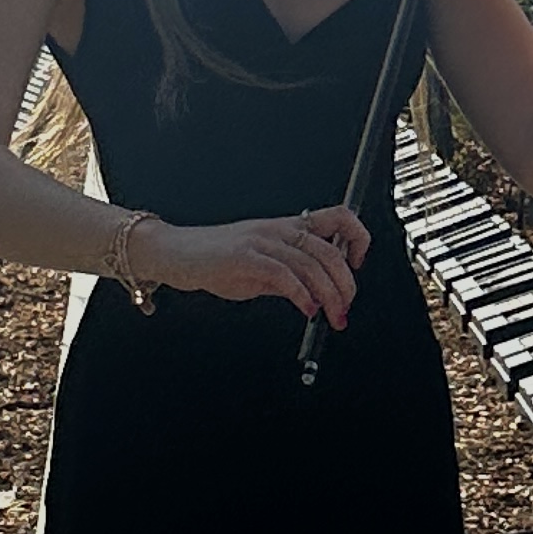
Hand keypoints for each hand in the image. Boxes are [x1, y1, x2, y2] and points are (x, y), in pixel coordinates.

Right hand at [155, 206, 368, 326]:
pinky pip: (284, 274)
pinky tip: (307, 309)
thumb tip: (314, 295)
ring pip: (311, 264)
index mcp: (286, 227)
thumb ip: (287, 276)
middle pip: (329, 250)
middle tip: (345, 308)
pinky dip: (302, 295)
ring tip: (332, 316)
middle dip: (346, 284)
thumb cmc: (213, 259)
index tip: (357, 265)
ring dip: (329, 296)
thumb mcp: (260, 267)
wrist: (175, 253)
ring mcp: (262, 241)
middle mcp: (278, 229)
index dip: (357, 238)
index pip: (337, 217)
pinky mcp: (245, 257)